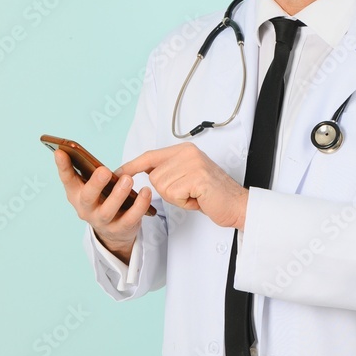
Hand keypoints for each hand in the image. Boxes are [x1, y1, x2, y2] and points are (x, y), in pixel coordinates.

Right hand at [54, 149, 151, 263]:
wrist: (114, 232)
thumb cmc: (102, 199)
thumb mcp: (93, 187)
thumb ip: (89, 172)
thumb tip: (81, 151)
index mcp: (76, 195)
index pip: (67, 180)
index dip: (62, 166)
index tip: (60, 151)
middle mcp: (86, 209)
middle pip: (87, 198)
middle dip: (95, 184)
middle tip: (104, 170)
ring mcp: (102, 221)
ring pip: (108, 210)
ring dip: (118, 194)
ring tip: (128, 180)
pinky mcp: (120, 229)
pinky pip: (130, 218)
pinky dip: (140, 205)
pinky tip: (146, 191)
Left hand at [116, 142, 247, 230]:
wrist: (237, 205)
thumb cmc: (212, 195)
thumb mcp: (188, 176)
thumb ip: (169, 170)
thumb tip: (145, 173)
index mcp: (184, 150)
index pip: (150, 156)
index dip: (132, 166)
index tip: (118, 174)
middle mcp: (188, 153)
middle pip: (155, 177)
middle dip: (168, 191)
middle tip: (189, 193)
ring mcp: (193, 164)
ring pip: (162, 187)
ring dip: (177, 198)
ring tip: (195, 196)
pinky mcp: (196, 177)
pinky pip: (173, 194)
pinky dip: (184, 203)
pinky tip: (198, 199)